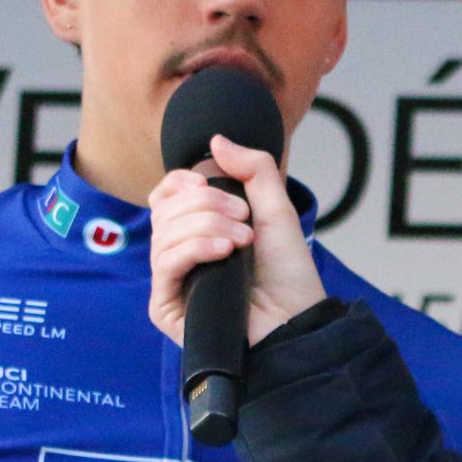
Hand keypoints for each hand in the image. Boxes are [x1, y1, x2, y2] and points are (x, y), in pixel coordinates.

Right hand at [148, 135, 328, 346]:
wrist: (297, 321)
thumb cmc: (287, 275)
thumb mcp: (275, 208)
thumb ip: (252, 168)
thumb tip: (215, 140)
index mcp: (196, 231)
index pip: (166, 194)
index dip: (184, 181)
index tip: (216, 184)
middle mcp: (179, 255)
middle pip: (164, 209)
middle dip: (207, 204)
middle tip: (245, 219)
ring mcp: (170, 282)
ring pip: (164, 233)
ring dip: (208, 226)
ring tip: (243, 240)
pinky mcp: (165, 307)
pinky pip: (164, 263)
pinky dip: (194, 248)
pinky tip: (223, 251)